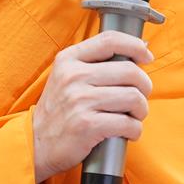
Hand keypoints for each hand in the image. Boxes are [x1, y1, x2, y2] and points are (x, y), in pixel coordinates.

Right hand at [32, 30, 153, 183]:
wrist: (36, 143)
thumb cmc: (59, 110)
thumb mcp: (66, 76)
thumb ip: (93, 62)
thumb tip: (138, 50)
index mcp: (69, 60)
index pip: (110, 40)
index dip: (135, 45)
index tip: (146, 56)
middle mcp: (74, 76)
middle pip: (130, 71)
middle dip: (144, 86)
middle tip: (139, 98)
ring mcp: (80, 100)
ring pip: (133, 97)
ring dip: (141, 110)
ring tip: (134, 116)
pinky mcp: (87, 125)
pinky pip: (128, 123)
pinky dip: (135, 130)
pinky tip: (128, 131)